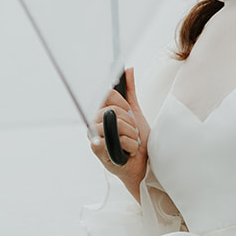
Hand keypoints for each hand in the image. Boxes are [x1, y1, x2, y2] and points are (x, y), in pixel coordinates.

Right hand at [90, 68, 149, 200]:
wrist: (143, 166)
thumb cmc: (137, 142)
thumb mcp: (136, 112)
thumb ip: (129, 91)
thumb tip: (128, 70)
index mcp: (99, 113)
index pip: (108, 95)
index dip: (123, 105)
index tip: (130, 115)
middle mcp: (92, 123)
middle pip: (114, 110)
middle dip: (130, 123)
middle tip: (131, 134)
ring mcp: (93, 136)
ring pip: (118, 124)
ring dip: (132, 136)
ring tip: (130, 144)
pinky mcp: (96, 149)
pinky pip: (118, 139)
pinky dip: (130, 147)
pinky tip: (127, 153)